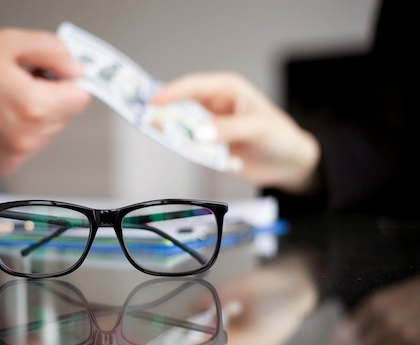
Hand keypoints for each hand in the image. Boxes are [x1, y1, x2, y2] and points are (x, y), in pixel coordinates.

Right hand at [0, 28, 91, 175]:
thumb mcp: (8, 42)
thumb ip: (53, 51)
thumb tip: (79, 69)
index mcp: (33, 107)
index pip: (81, 97)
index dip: (68, 80)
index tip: (53, 72)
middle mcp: (28, 138)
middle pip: (66, 114)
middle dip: (51, 95)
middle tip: (20, 81)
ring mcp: (16, 155)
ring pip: (49, 130)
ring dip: (37, 114)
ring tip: (5, 98)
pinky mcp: (5, 165)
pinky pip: (31, 144)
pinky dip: (21, 130)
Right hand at [151, 72, 320, 193]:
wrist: (288, 164)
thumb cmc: (279, 135)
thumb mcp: (258, 127)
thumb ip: (228, 129)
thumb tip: (199, 134)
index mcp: (225, 90)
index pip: (192, 87)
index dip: (170, 92)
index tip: (152, 101)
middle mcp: (213, 108)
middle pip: (179, 108)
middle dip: (165, 115)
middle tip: (148, 122)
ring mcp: (208, 129)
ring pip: (182, 131)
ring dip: (180, 139)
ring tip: (185, 145)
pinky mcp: (207, 149)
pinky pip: (192, 151)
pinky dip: (198, 156)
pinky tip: (223, 160)